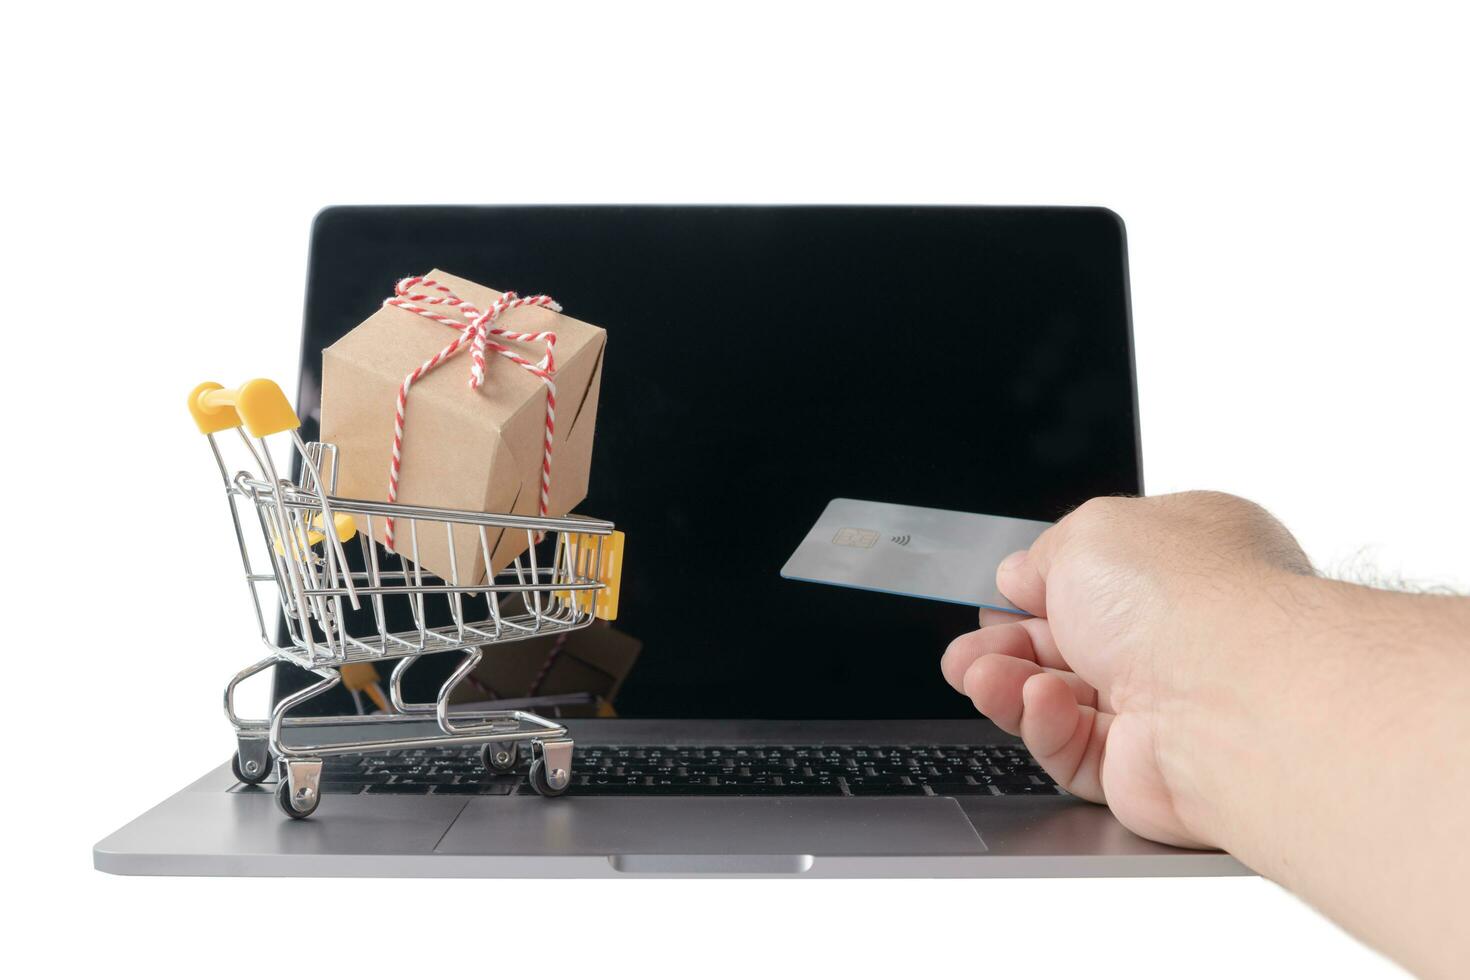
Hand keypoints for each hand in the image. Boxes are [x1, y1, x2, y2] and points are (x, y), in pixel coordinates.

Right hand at [940, 492, 1312, 846]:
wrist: (1232, 700)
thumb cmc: (1186, 600)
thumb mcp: (1089, 532)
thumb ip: (1045, 554)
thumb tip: (1022, 574)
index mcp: (1188, 560)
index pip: (1101, 575)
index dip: (1041, 587)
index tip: (998, 596)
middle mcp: (1185, 633)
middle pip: (1072, 644)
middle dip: (1009, 645)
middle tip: (966, 652)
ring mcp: (1170, 705)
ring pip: (1065, 700)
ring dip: (1012, 685)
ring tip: (977, 676)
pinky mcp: (1148, 770)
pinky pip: (1075, 749)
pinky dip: (1045, 725)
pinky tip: (1035, 702)